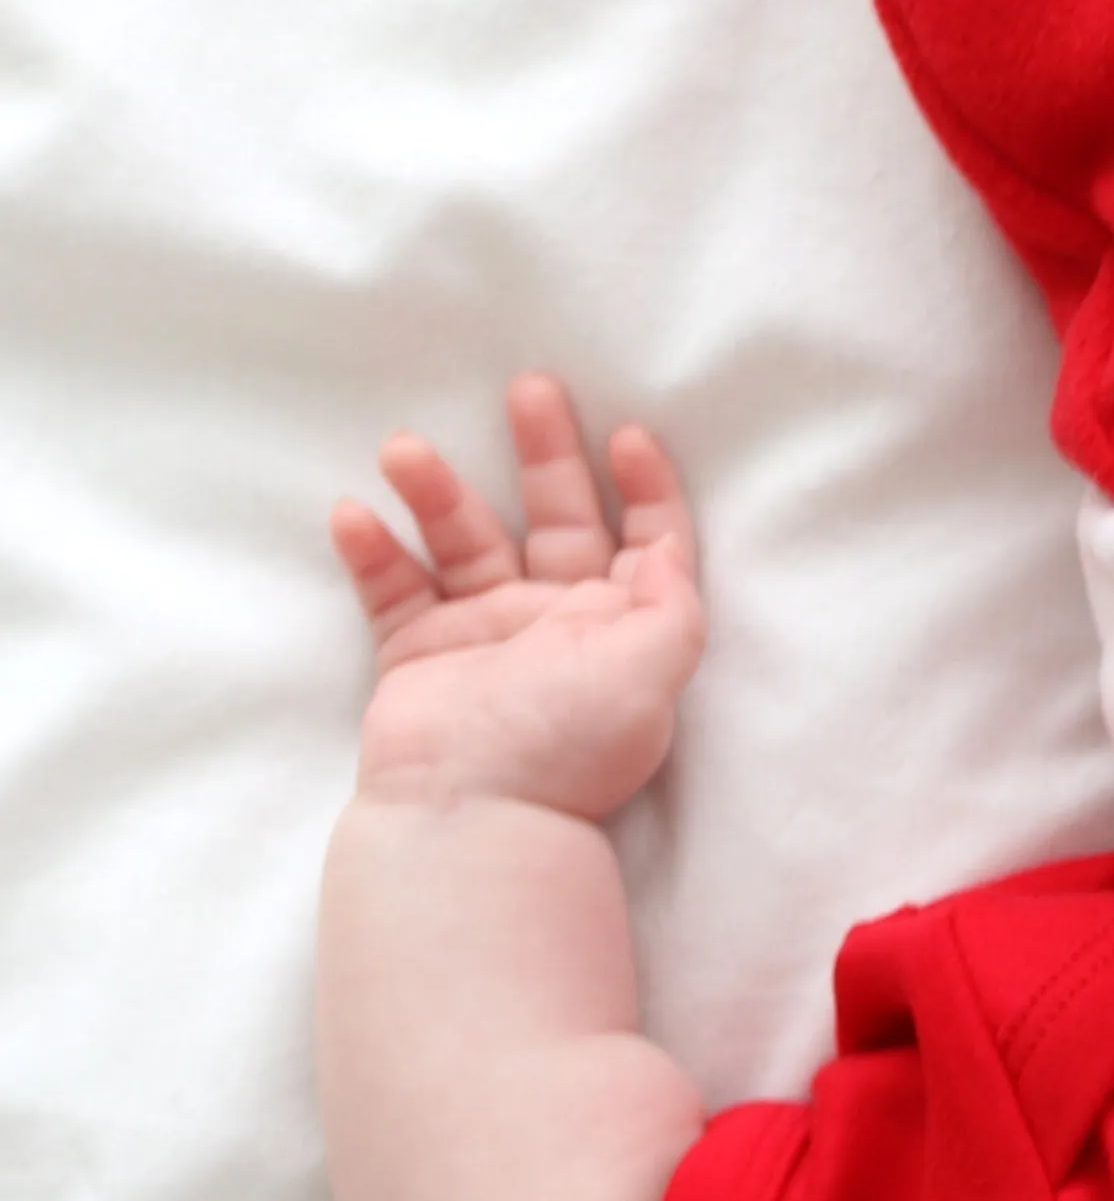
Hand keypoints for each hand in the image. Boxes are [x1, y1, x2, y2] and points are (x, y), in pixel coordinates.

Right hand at [331, 376, 702, 816]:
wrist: (472, 815)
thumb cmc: (569, 744)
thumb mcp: (655, 670)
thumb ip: (671, 604)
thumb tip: (672, 546)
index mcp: (622, 624)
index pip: (647, 537)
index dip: (647, 485)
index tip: (628, 434)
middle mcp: (557, 621)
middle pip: (557, 515)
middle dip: (546, 451)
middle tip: (531, 386)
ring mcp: (485, 635)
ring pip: (466, 539)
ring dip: (439, 491)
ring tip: (404, 447)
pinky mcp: (418, 654)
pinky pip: (393, 588)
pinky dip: (373, 550)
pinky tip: (354, 513)